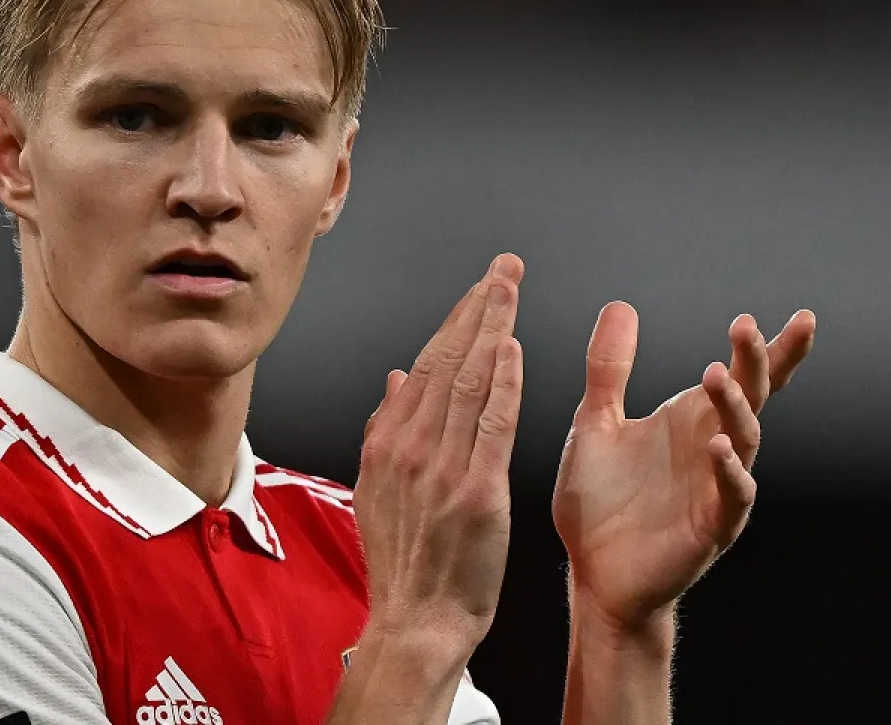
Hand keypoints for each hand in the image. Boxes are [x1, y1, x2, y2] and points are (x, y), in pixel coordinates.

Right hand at [354, 253, 524, 650]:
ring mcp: (441, 468)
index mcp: (387, 444)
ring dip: (492, 328)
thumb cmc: (405, 563)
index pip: (425, 365)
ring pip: (468, 381)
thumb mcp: (377, 490)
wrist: (415, 623)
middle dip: (477, 307)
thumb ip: (385, 429)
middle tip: (503, 268)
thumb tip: (396, 377)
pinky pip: (491, 424)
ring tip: (510, 288)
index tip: (478, 288)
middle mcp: (409, 448)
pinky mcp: (476, 492)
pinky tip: (512, 347)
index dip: (455, 321)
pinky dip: (502, 382)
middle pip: (448, 361)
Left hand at [551, 303, 816, 629]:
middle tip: (745, 326)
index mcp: (692, 421)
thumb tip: (621, 305)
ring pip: (744, 441)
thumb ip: (610, 368)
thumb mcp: (596, 422)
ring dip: (734, 406)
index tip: (800, 317)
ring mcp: (717, 488)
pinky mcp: (709, 527)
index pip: (743, 379)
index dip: (772, 350)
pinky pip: (731, 496)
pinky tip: (718, 447)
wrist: (593, 573)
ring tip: (715, 373)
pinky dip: (729, 471)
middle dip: (756, 362)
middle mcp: (713, 449)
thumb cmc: (601, 502)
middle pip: (751, 398)